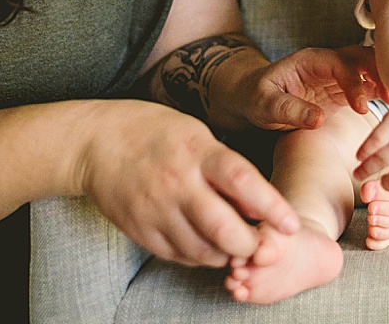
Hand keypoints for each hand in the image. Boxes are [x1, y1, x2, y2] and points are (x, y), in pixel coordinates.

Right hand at [80, 101, 298, 267]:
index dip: (272, 208)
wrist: (96, 141)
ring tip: (235, 244)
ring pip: (204, 251)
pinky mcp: (140, 230)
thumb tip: (259, 204)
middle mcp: (177, 183)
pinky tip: (206, 243)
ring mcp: (156, 210)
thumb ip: (226, 167)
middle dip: (251, 245)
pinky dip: (200, 255)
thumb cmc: (156, 132)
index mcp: (197, 152)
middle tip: (262, 244)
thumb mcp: (197, 134)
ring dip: (227, 254)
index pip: (243, 182)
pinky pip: (179, 256)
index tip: (292, 225)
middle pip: (224, 229)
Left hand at [244, 45, 388, 131]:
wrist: (250, 96)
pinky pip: (365, 87)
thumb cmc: (254, 97)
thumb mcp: (264, 104)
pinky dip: (380, 95)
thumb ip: (289, 109)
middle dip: (380, 73)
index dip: (354, 83)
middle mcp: (327, 63)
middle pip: (362, 58)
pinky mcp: (340, 90)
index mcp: (311, 60)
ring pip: (368, 71)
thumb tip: (319, 118)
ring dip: (384, 83)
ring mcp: (336, 76)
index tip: (361, 108)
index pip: (341, 64)